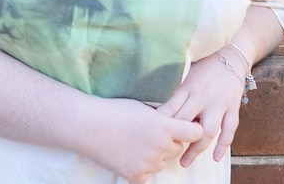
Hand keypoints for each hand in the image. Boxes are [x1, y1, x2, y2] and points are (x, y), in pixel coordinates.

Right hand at [78, 97, 202, 182]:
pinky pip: (147, 175)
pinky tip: (129, 155)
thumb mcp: (144, 107)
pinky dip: (141, 167)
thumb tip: (179, 120)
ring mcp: (149, 163)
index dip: (190, 129)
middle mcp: (160, 146)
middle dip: (169, 142)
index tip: (183, 127)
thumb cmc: (114, 110)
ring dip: (155, 155)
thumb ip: (164, 116)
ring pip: (162, 162)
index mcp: (164, 126)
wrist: (87, 125)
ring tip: (135, 142)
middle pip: (177, 148)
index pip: (195, 133)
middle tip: (149, 133)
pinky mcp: (135, 175)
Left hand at [157, 51, 245, 166]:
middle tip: (163, 153)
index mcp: (186, 87)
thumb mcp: (183, 71)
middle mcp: (201, 96)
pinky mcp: (232, 107)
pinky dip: (223, 145)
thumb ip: (171, 87)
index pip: (170, 109)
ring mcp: (218, 103)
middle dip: (174, 139)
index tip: (150, 136)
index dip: (160, 124)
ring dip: (196, 148)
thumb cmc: (202, 65)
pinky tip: (214, 157)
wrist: (229, 55)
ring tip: (184, 162)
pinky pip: (229, 129)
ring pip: (207, 130)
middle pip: (186, 122)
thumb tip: (147, 98)